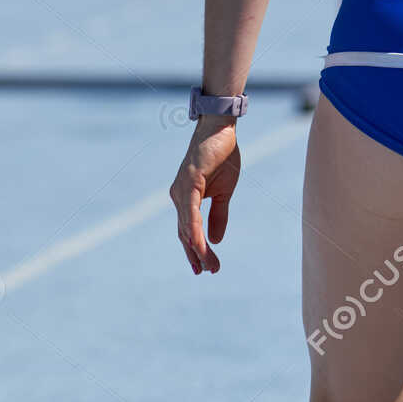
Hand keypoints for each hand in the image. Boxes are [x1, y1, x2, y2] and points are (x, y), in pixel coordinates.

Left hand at [169, 119, 239, 273]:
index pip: (188, 230)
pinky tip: (199, 245)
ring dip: (197, 248)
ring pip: (187, 227)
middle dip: (196, 255)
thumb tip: (215, 240)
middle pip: (185, 233)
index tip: (205, 268)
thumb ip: (218, 215)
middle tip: (208, 272)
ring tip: (209, 265)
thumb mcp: (224, 193)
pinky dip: (194, 231)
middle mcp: (179, 196)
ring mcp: (181, 189)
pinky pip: (190, 213)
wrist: (220, 129)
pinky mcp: (189, 182)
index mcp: (186, 198)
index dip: (195, 250)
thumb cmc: (221, 156)